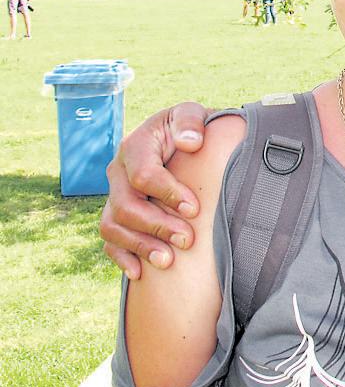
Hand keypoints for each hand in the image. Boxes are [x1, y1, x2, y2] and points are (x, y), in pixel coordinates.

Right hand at [100, 102, 211, 277]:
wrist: (182, 139)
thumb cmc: (189, 127)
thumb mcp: (191, 113)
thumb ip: (190, 122)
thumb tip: (190, 142)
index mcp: (135, 146)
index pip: (143, 175)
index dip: (168, 194)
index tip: (194, 209)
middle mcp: (118, 172)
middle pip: (126, 206)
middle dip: (157, 225)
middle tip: (187, 240)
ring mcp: (114, 194)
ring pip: (113, 226)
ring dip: (140, 246)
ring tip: (168, 261)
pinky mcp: (116, 213)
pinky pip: (109, 240)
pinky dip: (121, 257)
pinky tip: (139, 273)